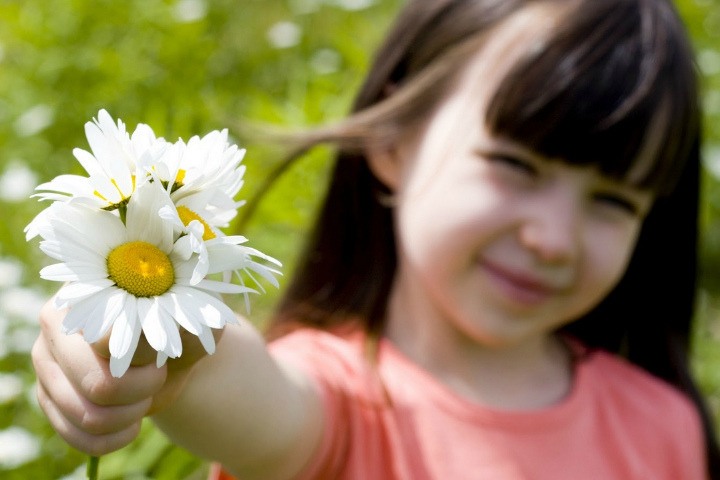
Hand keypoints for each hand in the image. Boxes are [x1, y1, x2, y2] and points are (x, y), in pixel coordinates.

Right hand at [31, 296, 219, 455]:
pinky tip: (132, 422)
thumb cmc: (181, 329)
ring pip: (89, 416)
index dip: (146, 356)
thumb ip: (181, 323)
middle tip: (158, 374)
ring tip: (145, 394)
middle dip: (142, 388)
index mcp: (91, 292)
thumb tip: (156, 333)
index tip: (164, 350)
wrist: (169, 354)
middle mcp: (56, 323)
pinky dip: (115, 438)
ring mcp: (45, 363)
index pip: (109, 339)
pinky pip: (79, 438)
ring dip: (132, 414)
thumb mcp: (194, 321)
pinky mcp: (47, 397)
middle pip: (98, 383)